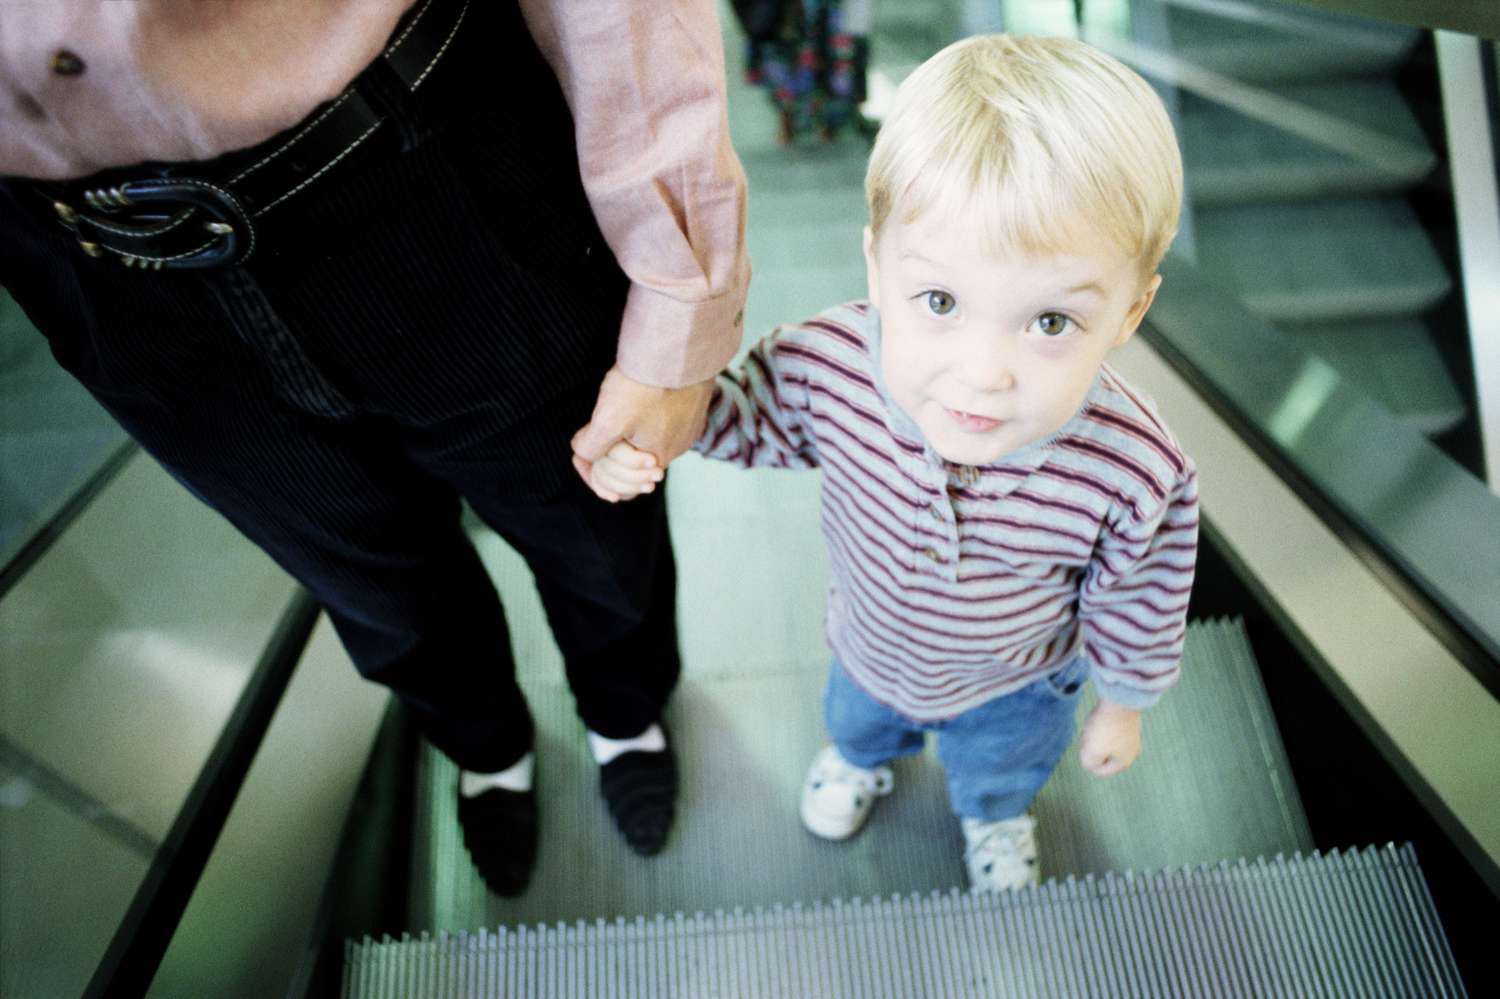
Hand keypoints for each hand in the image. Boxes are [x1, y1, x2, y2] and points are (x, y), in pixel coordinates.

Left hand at [571, 365, 712, 498]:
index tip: (580, 457)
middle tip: (591, 448)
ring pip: (649, 446)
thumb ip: (591, 446)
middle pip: (635, 470)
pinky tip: (635, 410)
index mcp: (656, 459)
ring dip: (626, 443)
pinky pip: (664, 427)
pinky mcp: (692, 410)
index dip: (595, 474)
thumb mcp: (608, 419)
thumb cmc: (644, 384)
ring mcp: (687, 430)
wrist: (679, 349)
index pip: (622, 487)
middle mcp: (676, 450)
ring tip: (612, 427)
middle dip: (610, 463)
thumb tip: (583, 454)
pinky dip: (646, 425)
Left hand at [1078, 701, 1141, 776]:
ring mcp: (1132, 737)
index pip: (1100, 771)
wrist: (1120, 699)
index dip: (1088, 759)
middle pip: (1103, 756)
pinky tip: (1102, 717)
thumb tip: (1092, 764)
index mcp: (1124, 762)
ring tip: (1096, 725)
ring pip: (1106, 742)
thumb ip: (1089, 764)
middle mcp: (1132, 752)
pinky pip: (1111, 730)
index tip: (1088, 744)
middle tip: (1091, 734)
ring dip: (1097, 735)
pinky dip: (1103, 725)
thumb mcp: (1091, 752)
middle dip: (1093, 747)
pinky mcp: (1129, 722)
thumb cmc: (1105, 728)